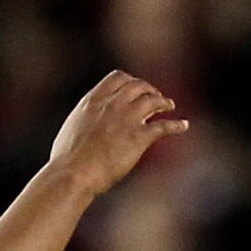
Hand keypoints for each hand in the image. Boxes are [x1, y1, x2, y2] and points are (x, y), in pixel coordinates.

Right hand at [46, 71, 186, 197]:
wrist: (73, 172)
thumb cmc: (67, 159)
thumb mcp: (72, 128)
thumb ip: (85, 120)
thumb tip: (86, 126)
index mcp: (94, 100)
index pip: (118, 78)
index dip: (131, 81)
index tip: (136, 87)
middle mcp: (112, 104)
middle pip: (138, 85)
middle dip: (149, 89)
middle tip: (155, 96)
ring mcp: (127, 119)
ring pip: (152, 100)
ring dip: (163, 101)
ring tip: (169, 106)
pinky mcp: (139, 137)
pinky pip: (163, 126)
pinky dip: (176, 125)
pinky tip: (184, 126)